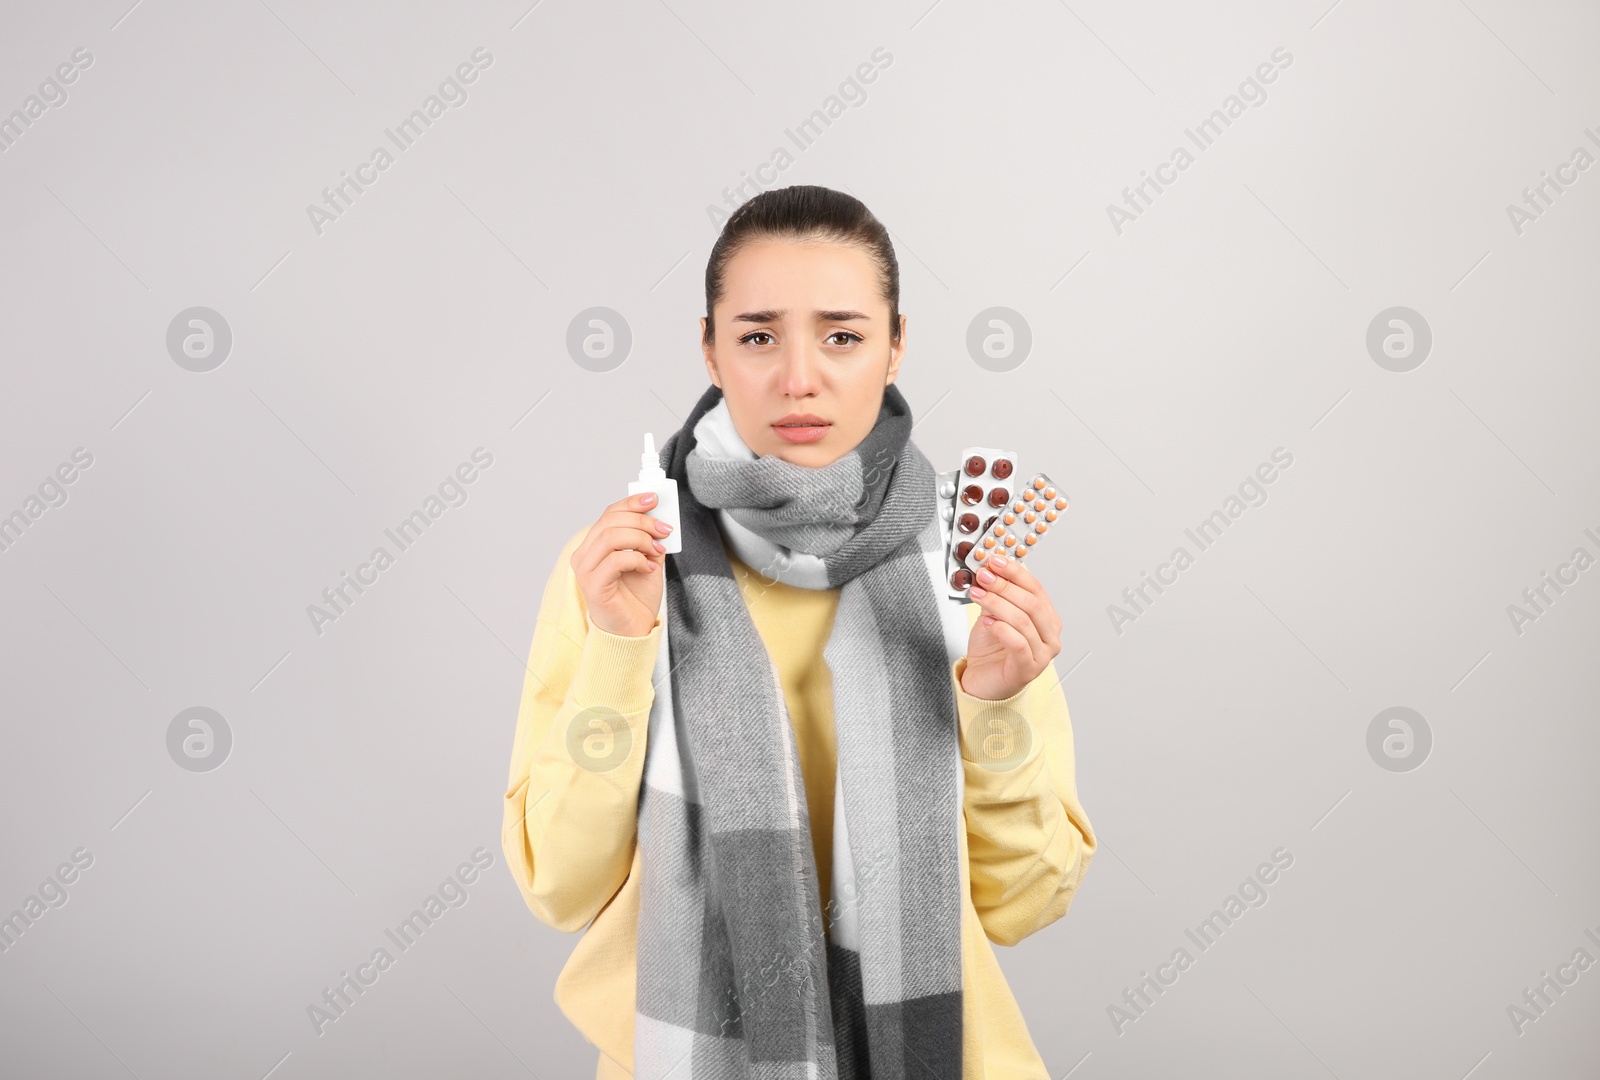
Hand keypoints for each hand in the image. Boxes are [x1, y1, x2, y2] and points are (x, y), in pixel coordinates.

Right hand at [571, 492, 671, 636]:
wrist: (633, 631)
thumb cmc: (636, 598)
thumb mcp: (647, 561)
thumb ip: (648, 540)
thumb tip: (659, 518)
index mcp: (594, 546)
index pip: (609, 514)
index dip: (631, 503)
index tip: (654, 500)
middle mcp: (584, 555)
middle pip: (610, 521)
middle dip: (642, 521)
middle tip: (664, 529)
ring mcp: (585, 570)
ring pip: (610, 537)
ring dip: (640, 539)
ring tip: (657, 550)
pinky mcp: (593, 585)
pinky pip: (615, 560)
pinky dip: (637, 559)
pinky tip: (649, 568)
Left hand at [959, 552, 1062, 700]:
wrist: (983, 682)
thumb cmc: (992, 650)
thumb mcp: (994, 614)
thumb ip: (996, 595)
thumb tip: (989, 570)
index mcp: (1047, 618)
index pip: (1035, 588)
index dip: (1014, 572)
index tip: (994, 560)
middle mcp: (1050, 635)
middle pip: (1031, 603)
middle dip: (1004, 586)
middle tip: (983, 576)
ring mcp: (1043, 654)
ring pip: (1023, 621)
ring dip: (997, 603)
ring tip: (978, 594)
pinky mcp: (1028, 669)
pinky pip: (1018, 643)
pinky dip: (1001, 628)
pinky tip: (987, 620)